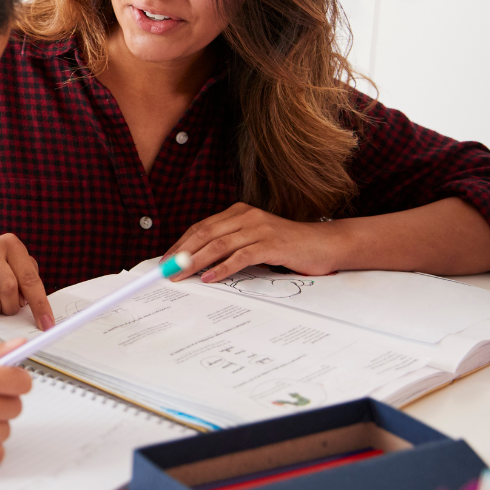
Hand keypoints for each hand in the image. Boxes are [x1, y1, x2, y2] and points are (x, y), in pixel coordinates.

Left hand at [164, 203, 342, 282]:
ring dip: (196, 261)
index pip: (201, 227)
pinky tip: (210, 278)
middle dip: (182, 253)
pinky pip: (241, 256)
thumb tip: (198, 262)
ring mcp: (259, 228)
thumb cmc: (286, 246)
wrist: (324, 244)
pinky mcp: (272, 244)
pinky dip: (222, 268)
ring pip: (219, 244)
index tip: (165, 260)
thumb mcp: (254, 240)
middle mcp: (246, 216)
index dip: (181, 243)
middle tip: (166, 270)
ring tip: (180, 275)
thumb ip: (230, 245)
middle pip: (205, 233)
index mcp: (238, 212)